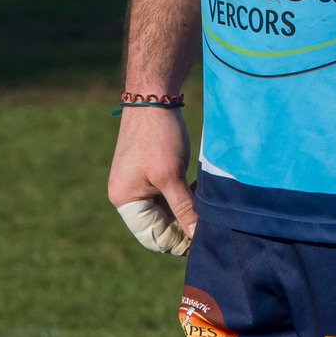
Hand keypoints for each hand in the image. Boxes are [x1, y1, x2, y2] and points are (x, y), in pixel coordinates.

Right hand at [107, 104, 196, 251]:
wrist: (152, 95)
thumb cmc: (158, 135)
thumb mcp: (171, 175)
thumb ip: (184, 208)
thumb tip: (196, 236)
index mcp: (125, 201)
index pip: (154, 236)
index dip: (179, 241)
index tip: (204, 237)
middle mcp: (127, 196)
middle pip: (159, 226)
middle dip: (184, 225)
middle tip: (210, 222)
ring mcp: (137, 184)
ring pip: (166, 211)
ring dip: (186, 210)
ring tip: (207, 205)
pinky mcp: (149, 173)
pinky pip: (167, 196)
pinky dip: (184, 196)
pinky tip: (200, 190)